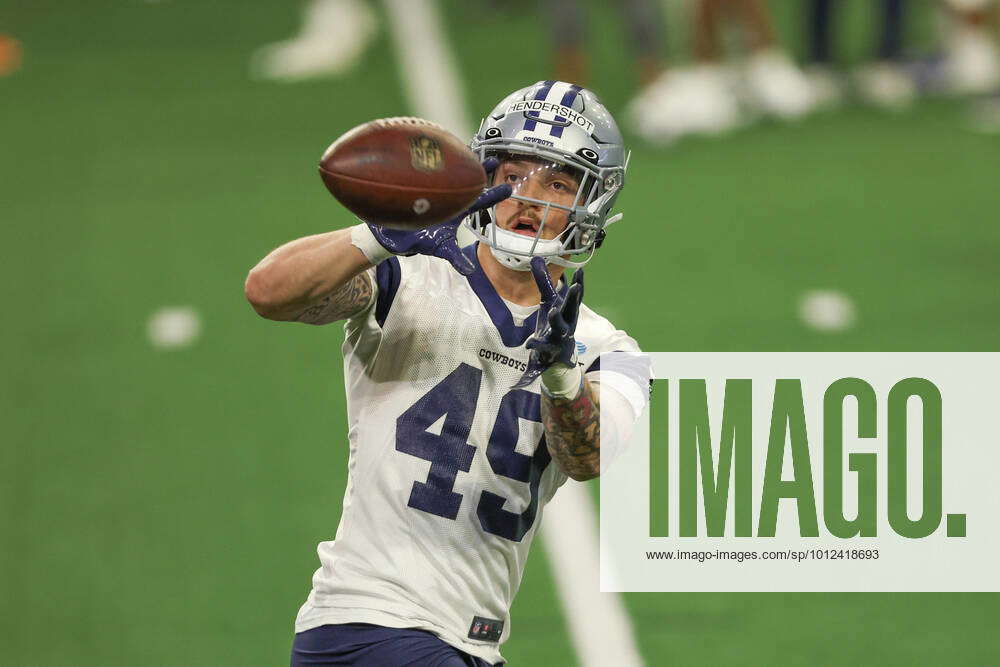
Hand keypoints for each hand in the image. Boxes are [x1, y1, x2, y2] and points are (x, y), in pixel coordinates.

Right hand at [367, 158, 509, 275]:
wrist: (393, 235)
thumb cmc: (419, 241)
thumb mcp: (440, 248)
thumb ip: (455, 257)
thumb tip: (470, 272)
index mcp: (458, 212)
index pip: (480, 202)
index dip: (494, 195)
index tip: (509, 188)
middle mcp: (450, 199)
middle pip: (469, 182)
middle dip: (482, 170)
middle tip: (496, 159)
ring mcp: (435, 191)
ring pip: (452, 171)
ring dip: (462, 159)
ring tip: (472, 146)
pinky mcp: (419, 185)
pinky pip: (429, 168)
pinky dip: (435, 158)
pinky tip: (438, 143)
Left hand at [512, 257, 584, 388]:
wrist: (557, 357)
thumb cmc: (555, 325)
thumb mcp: (550, 303)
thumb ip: (545, 283)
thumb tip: (537, 259)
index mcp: (569, 311)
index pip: (575, 296)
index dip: (579, 283)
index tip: (581, 270)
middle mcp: (568, 322)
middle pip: (572, 308)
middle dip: (573, 297)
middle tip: (575, 286)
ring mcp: (560, 337)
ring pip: (560, 327)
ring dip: (557, 318)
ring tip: (552, 310)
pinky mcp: (550, 350)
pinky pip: (542, 347)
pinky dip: (536, 345)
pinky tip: (529, 344)